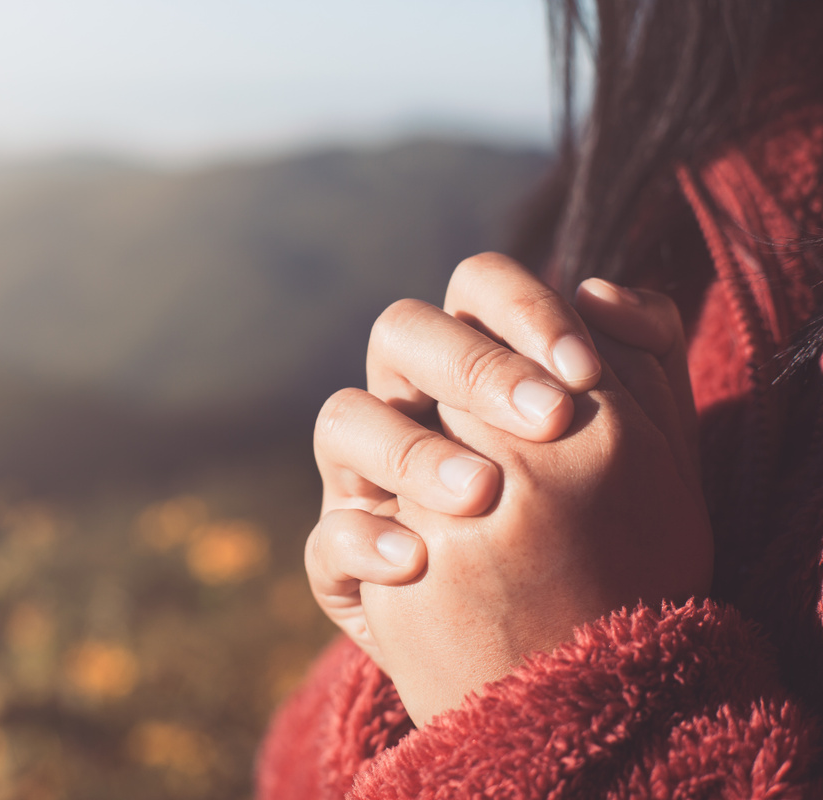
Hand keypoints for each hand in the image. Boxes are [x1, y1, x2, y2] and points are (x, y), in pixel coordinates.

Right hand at [359, 276, 710, 724]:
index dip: (522, 309)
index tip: (585, 371)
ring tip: (482, 494)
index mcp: (478, 369)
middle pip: (401, 332)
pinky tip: (417, 563)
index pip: (478, 289)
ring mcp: (367, 481)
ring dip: (412, 450)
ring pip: (343, 420)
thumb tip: (603, 293)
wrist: (573, 656)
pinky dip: (365, 541)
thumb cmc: (605, 540)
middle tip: (549, 423)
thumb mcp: (646, 452)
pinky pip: (326, 537)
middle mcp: (411, 408)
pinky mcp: (344, 560)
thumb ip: (645, 360)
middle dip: (474, 367)